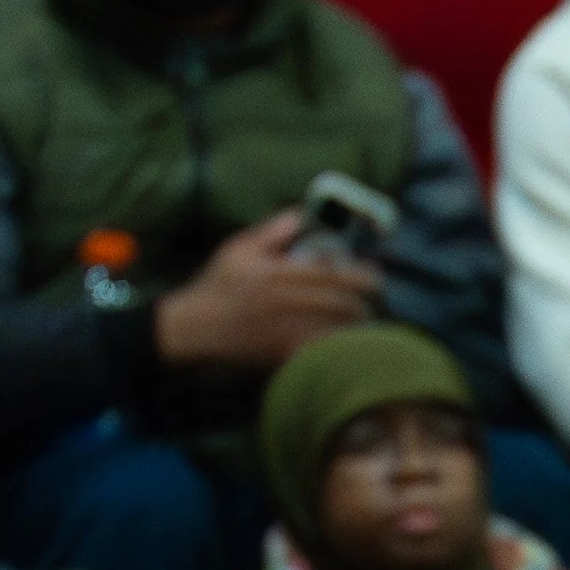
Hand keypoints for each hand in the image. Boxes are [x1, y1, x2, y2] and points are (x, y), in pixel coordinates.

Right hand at [153, 210, 378, 371]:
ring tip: (367, 326)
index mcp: (276, 272)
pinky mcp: (278, 355)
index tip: (376, 275)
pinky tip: (345, 349)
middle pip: (336, 303)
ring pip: (331, 330)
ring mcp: (281, 330)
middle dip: (362, 304)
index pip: (328, 272)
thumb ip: (272, 231)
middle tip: (376, 303)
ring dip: (353, 329)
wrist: (193, 328)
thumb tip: (301, 215)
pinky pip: (316, 353)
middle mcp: (282, 301)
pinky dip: (334, 350)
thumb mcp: (238, 248)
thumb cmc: (217, 286)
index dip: (358, 275)